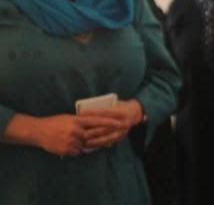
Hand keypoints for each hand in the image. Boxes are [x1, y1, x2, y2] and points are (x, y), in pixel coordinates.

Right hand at [1, 113, 116, 156]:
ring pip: (86, 144)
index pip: (96, 121)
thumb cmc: (54, 123)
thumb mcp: (68, 118)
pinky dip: (76, 149)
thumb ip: (80, 122)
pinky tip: (69, 145)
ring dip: (86, 144)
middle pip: (94, 134)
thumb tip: (93, 124)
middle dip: (105, 135)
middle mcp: (75, 130)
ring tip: (80, 141)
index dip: (109, 122)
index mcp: (76, 120)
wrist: (38, 131)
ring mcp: (71, 140)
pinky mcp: (67, 149)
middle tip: (116, 135)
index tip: (119, 123)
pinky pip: (77, 151)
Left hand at [79, 99, 142, 148]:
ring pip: (106, 137)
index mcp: (121, 112)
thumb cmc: (120, 106)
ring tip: (84, 142)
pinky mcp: (121, 137)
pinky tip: (91, 145)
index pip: (104, 112)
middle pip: (105, 127)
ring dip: (95, 140)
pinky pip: (109, 142)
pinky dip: (99, 144)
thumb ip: (103, 107)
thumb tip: (86, 111)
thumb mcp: (114, 103)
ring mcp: (123, 131)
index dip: (92, 113)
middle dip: (92, 131)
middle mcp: (123, 123)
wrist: (135, 113)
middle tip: (80, 133)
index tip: (81, 114)